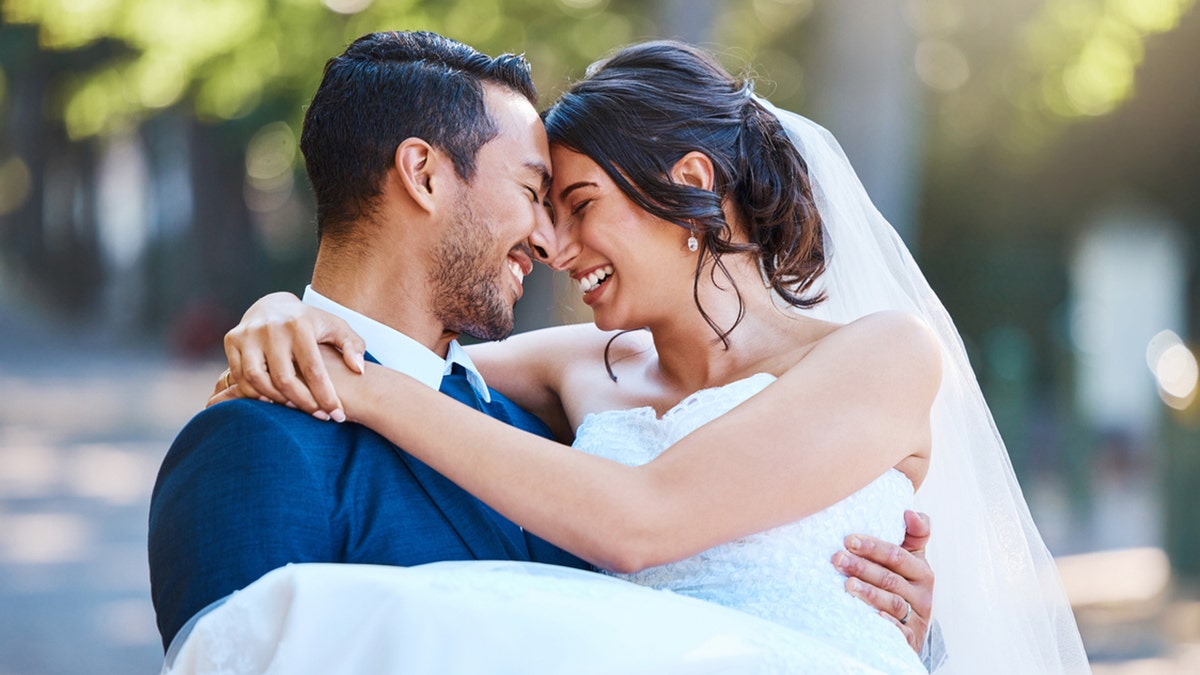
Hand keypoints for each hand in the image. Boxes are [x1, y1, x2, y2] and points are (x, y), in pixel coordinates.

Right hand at [219, 292, 365, 418]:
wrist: (274, 305)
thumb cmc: (311, 323)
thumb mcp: (336, 328)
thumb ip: (353, 346)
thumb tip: (358, 369)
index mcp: (299, 325)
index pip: (313, 369)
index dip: (326, 396)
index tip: (337, 415)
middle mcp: (271, 328)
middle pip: (284, 379)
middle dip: (303, 403)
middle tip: (318, 416)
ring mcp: (248, 334)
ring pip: (258, 380)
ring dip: (277, 401)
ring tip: (295, 408)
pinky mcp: (231, 340)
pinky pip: (239, 377)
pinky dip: (255, 393)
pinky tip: (273, 400)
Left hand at [832, 510, 932, 652]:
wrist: (910, 630)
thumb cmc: (903, 586)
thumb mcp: (911, 561)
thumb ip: (914, 534)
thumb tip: (909, 511)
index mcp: (922, 572)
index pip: (898, 556)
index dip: (874, 546)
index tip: (849, 539)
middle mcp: (922, 595)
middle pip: (891, 578)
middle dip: (862, 567)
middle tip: (837, 559)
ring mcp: (917, 619)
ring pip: (893, 603)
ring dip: (869, 592)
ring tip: (846, 585)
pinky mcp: (910, 640)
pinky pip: (899, 631)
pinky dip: (886, 622)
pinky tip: (871, 615)